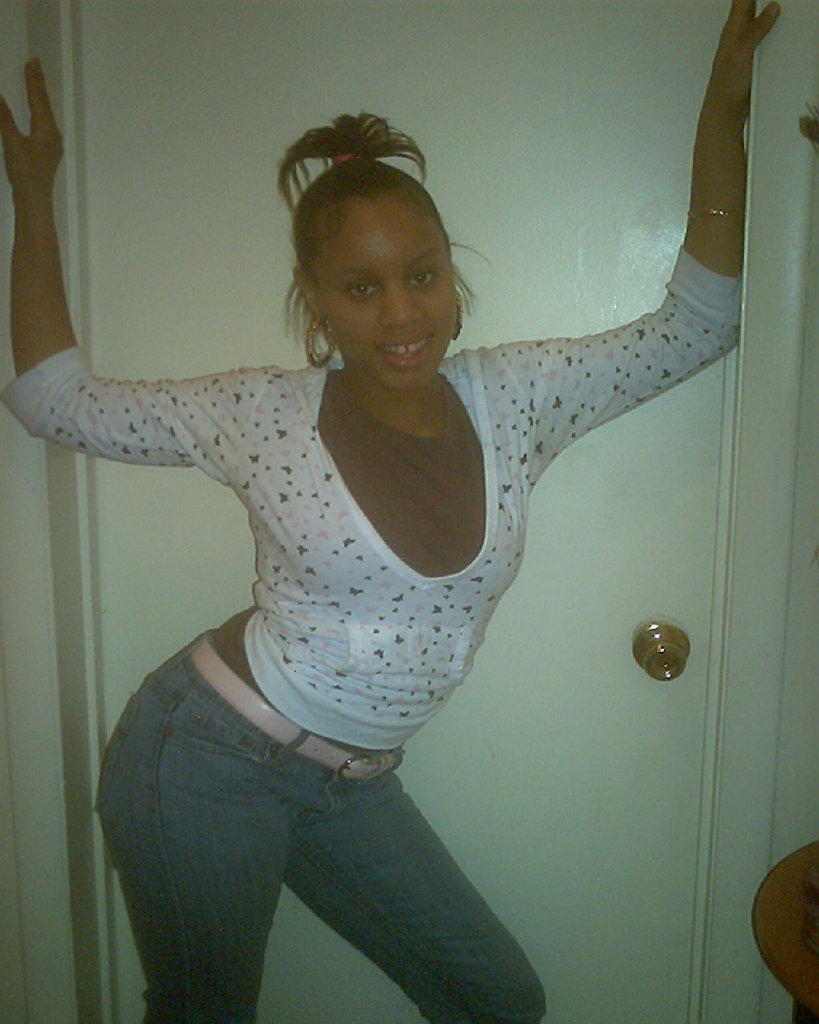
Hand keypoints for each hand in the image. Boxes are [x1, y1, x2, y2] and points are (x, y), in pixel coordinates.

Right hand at [0, 59, 62, 199]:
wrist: (35, 201)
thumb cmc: (24, 173)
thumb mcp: (11, 142)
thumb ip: (4, 117)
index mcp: (47, 129)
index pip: (39, 99)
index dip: (34, 80)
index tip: (33, 62)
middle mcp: (54, 135)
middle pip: (44, 105)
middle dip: (38, 84)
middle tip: (35, 64)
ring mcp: (52, 145)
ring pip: (45, 115)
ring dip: (39, 97)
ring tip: (35, 81)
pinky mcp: (47, 153)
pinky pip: (43, 125)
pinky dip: (38, 111)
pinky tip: (36, 111)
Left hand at [702, 0, 780, 126]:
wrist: (725, 113)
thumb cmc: (727, 85)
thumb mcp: (740, 54)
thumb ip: (754, 30)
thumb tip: (772, 7)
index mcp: (732, 28)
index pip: (742, 0)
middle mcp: (738, 34)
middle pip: (753, 7)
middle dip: (766, 2)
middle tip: (783, 3)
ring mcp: (746, 46)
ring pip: (760, 23)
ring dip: (771, 17)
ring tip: (786, 11)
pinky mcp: (753, 59)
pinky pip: (765, 39)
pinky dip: (774, 34)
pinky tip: (784, 34)